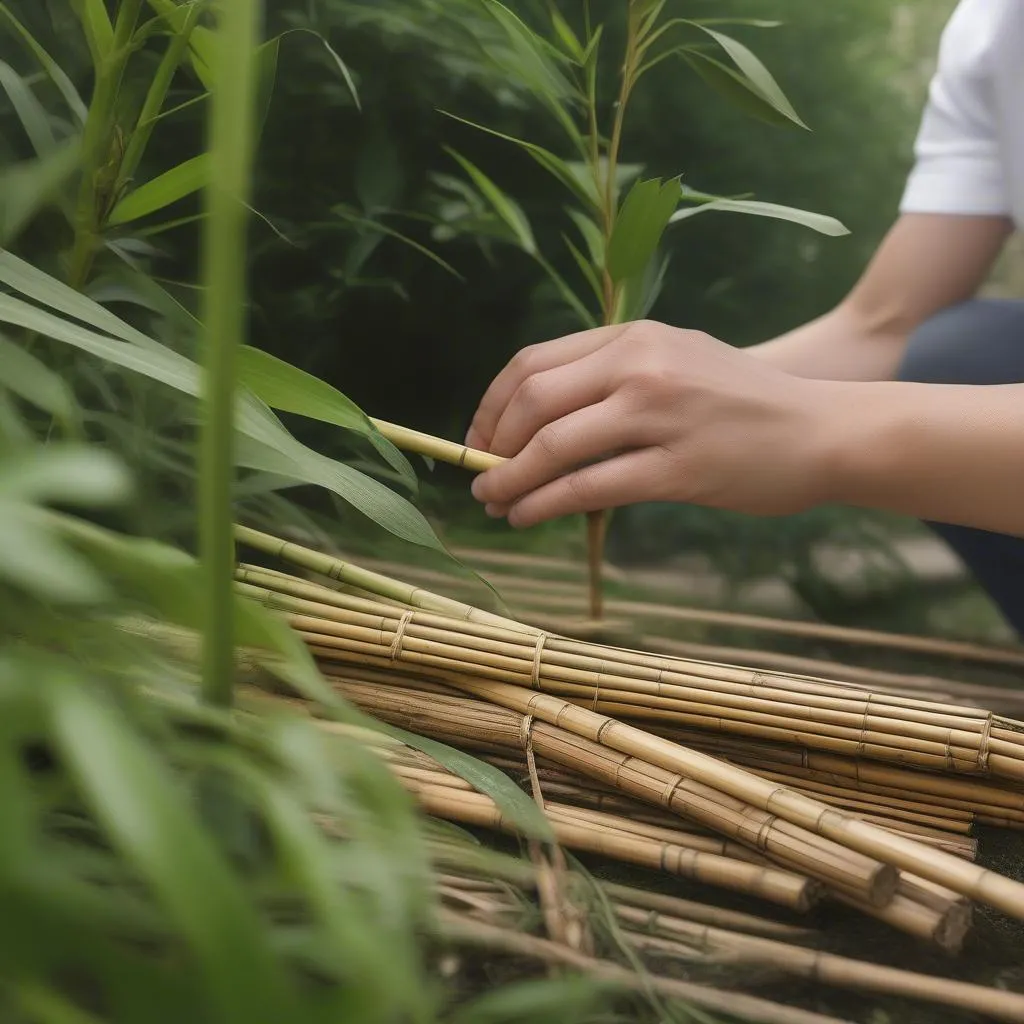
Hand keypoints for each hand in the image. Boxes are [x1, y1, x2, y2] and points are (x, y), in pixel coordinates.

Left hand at [466, 320, 838, 527]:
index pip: (533, 362)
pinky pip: (590, 488)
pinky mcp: (678, 468)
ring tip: (492, 502)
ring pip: (554, 447)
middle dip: (492, 443)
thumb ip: (613, 376)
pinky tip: (527, 516)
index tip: (478, 437)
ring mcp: (660, 415)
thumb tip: (538, 419)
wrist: (821, 430)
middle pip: (534, 401)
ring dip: (509, 480)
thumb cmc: (742, 402)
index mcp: (634, 336)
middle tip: (479, 475)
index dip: (491, 404)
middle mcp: (642, 365)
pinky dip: (545, 504)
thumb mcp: (676, 361)